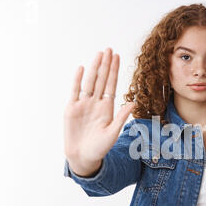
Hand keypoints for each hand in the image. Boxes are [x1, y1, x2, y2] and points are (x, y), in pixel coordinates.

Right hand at [63, 48, 134, 165]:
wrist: (83, 157)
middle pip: (101, 80)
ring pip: (89, 82)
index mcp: (107, 108)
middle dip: (105, 65)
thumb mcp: (113, 132)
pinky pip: (75, 91)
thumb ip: (121, 117)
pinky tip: (81, 68)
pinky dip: (77, 80)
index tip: (117, 57)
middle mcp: (96, 103)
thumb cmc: (100, 147)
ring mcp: (83, 104)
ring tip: (98, 54)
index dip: (114, 71)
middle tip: (109, 49)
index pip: (111, 85)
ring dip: (94, 68)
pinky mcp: (71, 108)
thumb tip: (134, 103)